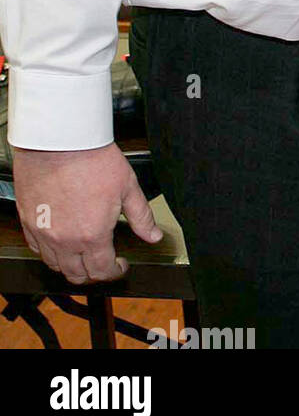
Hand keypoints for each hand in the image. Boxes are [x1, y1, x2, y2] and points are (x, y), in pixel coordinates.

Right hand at [12, 143, 161, 284]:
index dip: (114, 272)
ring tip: (84, 253)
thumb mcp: (128, 186)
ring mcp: (43, 233)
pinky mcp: (27, 221)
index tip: (120, 265)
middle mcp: (64, 240)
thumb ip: (141, 216)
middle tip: (104, 262)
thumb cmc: (93, 159)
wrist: (60, 141)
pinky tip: (60, 241)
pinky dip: (50, 251)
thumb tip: (153, 236)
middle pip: (77, 274)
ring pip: (55, 265)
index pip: (102, 270)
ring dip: (71, 264)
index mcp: (92, 235)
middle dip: (93, 273)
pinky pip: (36, 248)